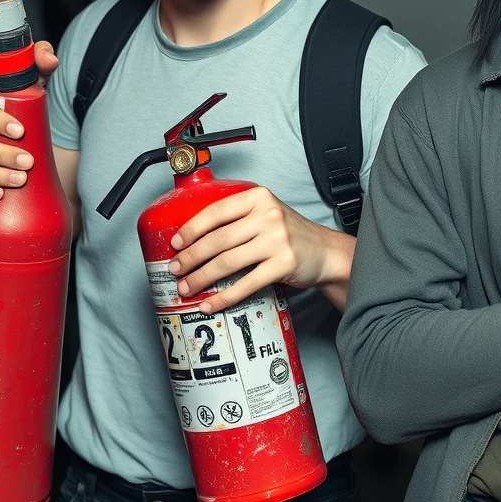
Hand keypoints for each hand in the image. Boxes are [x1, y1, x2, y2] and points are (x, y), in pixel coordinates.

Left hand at [167, 186, 352, 312]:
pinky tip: (210, 304)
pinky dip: (223, 297)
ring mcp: (277, 241)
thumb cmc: (289, 234)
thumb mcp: (266, 213)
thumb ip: (238, 217)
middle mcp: (268, 216)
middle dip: (190, 257)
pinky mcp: (283, 265)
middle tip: (175, 270)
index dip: (191, 229)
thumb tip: (193, 239)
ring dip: (201, 278)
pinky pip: (245, 284)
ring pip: (227, 262)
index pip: (216, 211)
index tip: (175, 244)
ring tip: (186, 288)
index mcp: (259, 197)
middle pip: (218, 239)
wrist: (325, 252)